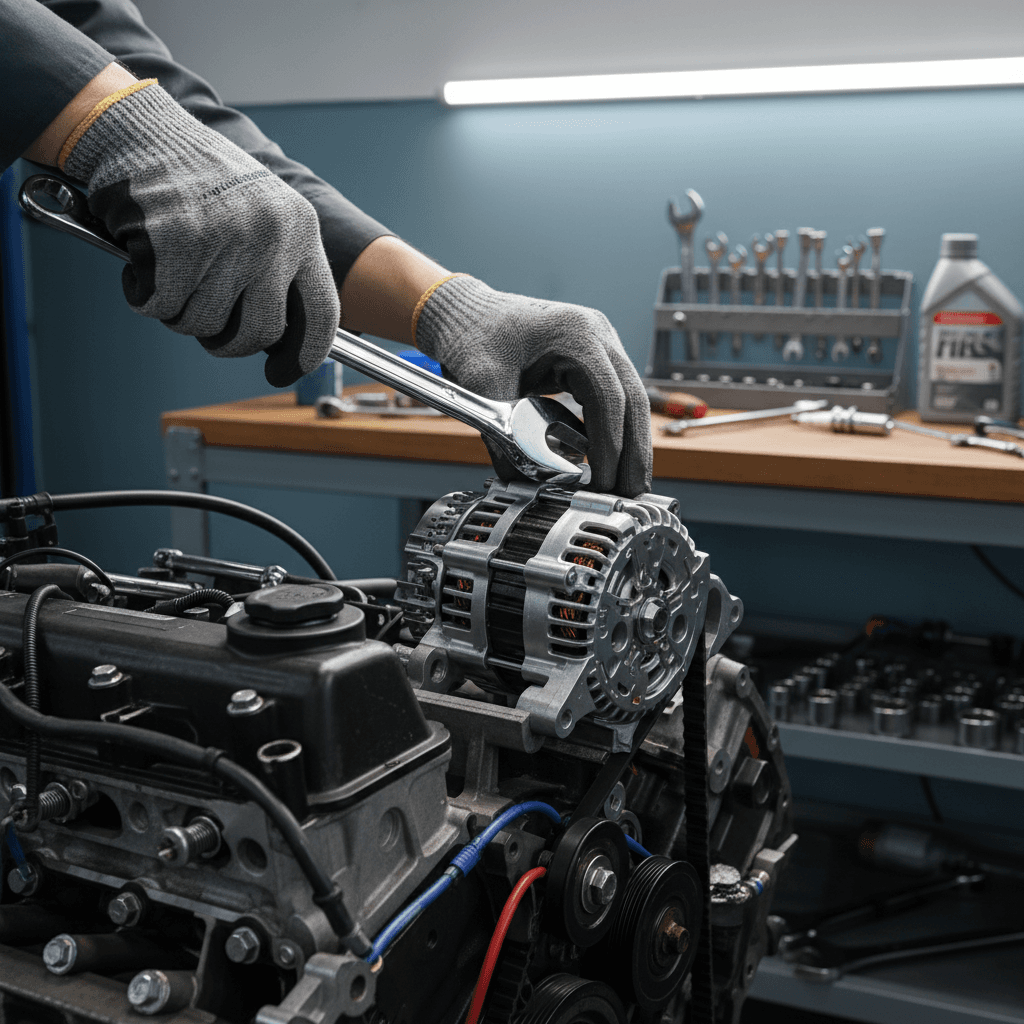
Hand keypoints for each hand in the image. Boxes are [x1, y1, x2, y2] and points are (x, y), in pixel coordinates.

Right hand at [62, 83, 337, 385]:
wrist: (141, 129)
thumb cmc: (199, 181)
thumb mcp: (262, 213)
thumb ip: (279, 269)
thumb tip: (282, 342)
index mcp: (300, 230)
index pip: (323, 313)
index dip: (303, 355)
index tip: (281, 373)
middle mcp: (271, 235)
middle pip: (259, 332)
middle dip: (227, 342)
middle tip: (205, 324)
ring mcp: (226, 238)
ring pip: (203, 324)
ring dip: (178, 313)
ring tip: (169, 271)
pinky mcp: (176, 242)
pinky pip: (161, 306)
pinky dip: (143, 295)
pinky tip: (141, 260)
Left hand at [414, 276, 651, 495]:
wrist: (464, 310)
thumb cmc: (472, 334)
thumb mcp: (483, 386)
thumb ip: (502, 435)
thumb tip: (522, 483)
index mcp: (577, 334)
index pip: (609, 398)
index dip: (611, 446)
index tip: (604, 482)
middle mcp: (598, 336)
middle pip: (634, 401)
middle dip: (634, 453)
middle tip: (630, 495)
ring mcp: (601, 345)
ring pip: (632, 401)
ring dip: (630, 445)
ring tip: (623, 485)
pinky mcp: (594, 358)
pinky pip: (616, 398)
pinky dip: (614, 431)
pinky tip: (607, 461)